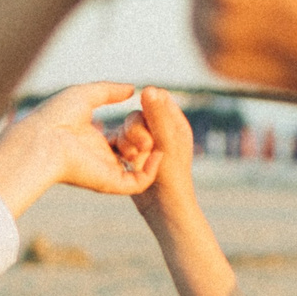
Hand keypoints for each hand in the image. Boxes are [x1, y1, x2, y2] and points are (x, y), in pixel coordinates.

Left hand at [0, 82, 158, 217]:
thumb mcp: (86, 94)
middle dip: (148, 139)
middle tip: (157, 125)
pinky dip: (152, 169)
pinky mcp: (110, 183)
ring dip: (153, 153)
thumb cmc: (56, 116)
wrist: (43, 140)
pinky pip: (139, 182)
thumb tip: (131, 88)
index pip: (122, 138)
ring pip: (140, 168)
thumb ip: (109, 91)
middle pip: (133, 153)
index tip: (147, 114)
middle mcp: (100, 158)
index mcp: (92, 141)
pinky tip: (157, 150)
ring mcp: (106, 172)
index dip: (137, 127)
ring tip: (159, 135)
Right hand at [116, 86, 196, 222]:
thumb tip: (147, 87)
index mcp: (176, 124)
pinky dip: (121, 147)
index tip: (145, 118)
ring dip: (126, 139)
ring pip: (127, 128)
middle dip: (135, 127)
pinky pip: (120, 141)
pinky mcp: (133, 155)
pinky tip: (125, 159)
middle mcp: (161, 131)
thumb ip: (157, 115)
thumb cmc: (172, 176)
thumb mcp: (166, 142)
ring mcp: (146, 144)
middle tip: (143, 145)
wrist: (164, 208)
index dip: (149, 104)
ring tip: (134, 157)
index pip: (159, 99)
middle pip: (139, 113)